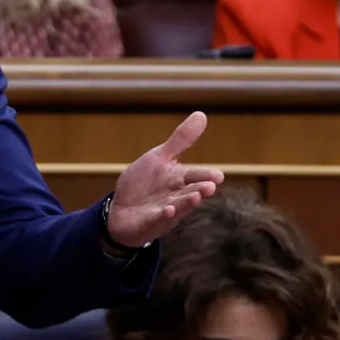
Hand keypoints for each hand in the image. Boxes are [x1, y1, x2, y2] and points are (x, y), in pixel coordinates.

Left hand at [106, 112, 222, 247]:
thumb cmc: (143, 183)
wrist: (120, 210)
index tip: (218, 175)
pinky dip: (162, 216)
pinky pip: (156, 220)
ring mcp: (164, 212)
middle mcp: (175, 197)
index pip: (195, 176)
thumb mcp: (158, 158)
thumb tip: (201, 115)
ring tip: (196, 197)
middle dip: (200, 191)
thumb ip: (180, 141)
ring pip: (178, 208)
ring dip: (186, 203)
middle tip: (210, 187)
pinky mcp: (148, 224)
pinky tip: (167, 210)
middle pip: (190, 193)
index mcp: (178, 179)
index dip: (206, 176)